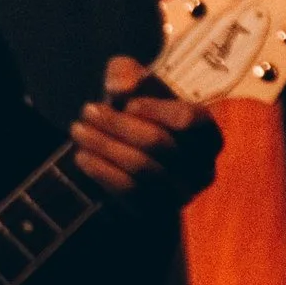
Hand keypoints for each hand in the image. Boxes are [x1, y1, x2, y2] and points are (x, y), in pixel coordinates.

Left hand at [71, 54, 219, 202]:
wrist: (130, 156)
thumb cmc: (138, 114)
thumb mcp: (132, 83)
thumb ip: (127, 72)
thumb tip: (123, 87)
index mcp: (207, 133)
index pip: (189, 119)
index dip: (155, 109)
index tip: (127, 103)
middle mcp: (202, 167)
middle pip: (157, 143)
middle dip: (116, 124)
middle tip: (86, 110)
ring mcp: (181, 194)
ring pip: (141, 168)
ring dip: (104, 146)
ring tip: (78, 130)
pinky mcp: (157, 212)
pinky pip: (129, 192)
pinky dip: (102, 171)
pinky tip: (81, 156)